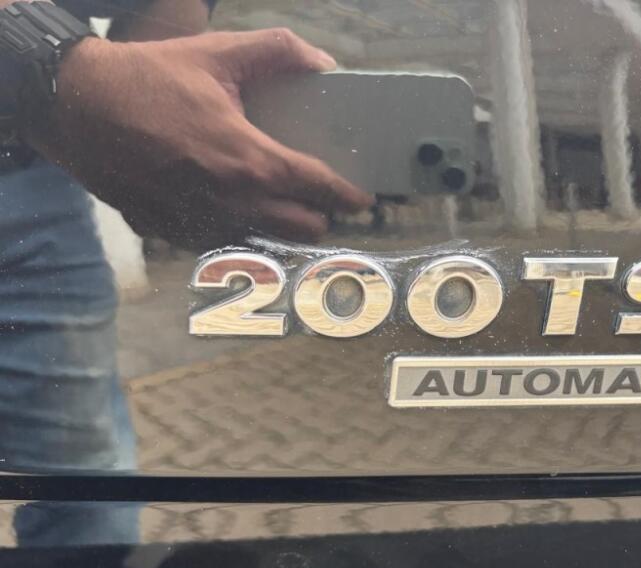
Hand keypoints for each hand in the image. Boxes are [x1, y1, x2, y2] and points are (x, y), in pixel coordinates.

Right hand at [25, 29, 372, 245]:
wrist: (76, 108)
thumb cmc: (146, 79)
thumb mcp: (216, 53)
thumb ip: (276, 52)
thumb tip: (322, 63)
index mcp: (249, 160)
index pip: (319, 189)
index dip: (348, 195)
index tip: (363, 198)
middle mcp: (231, 202)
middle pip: (302, 228)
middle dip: (320, 214)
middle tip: (321, 196)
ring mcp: (201, 224)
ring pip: (265, 240)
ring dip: (280, 224)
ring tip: (280, 199)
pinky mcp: (174, 234)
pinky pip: (223, 241)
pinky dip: (237, 227)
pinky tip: (231, 203)